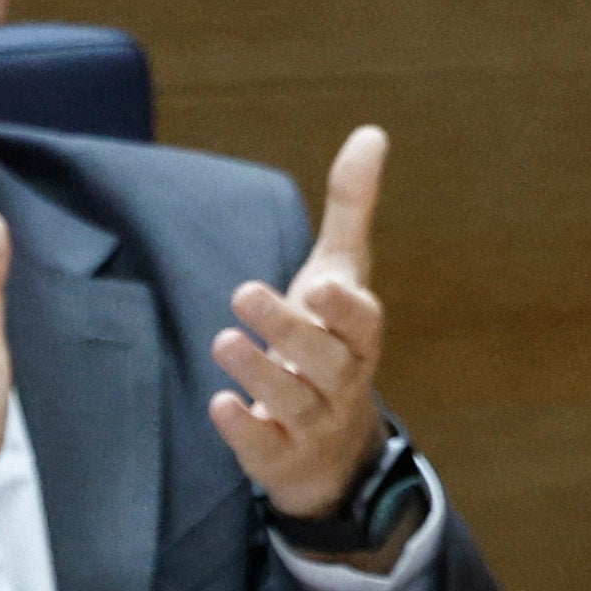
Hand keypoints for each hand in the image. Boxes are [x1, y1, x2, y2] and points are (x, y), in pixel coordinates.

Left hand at [209, 124, 396, 526]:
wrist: (330, 444)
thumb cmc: (330, 340)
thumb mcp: (339, 276)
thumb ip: (350, 209)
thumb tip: (371, 133)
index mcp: (357, 337)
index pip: (362, 324)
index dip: (345, 308)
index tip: (322, 284)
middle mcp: (342, 382)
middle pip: (324, 361)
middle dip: (287, 330)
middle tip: (243, 293)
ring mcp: (313, 424)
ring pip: (294, 404)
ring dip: (260, 374)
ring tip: (223, 342)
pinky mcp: (281, 457)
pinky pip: (266, 449)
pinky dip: (244, 430)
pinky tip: (219, 406)